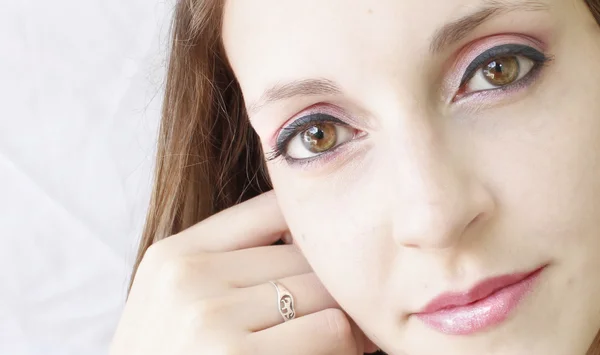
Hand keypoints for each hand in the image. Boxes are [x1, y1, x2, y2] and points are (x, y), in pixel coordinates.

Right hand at [109, 190, 377, 354]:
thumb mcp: (177, 304)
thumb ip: (232, 265)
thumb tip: (314, 241)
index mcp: (172, 257)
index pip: (269, 210)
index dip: (310, 238)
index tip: (323, 268)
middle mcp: (186, 278)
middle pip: (304, 256)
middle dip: (329, 291)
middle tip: (330, 321)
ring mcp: (209, 319)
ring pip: (326, 293)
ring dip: (339, 324)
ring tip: (324, 344)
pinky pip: (331, 331)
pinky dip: (342, 348)